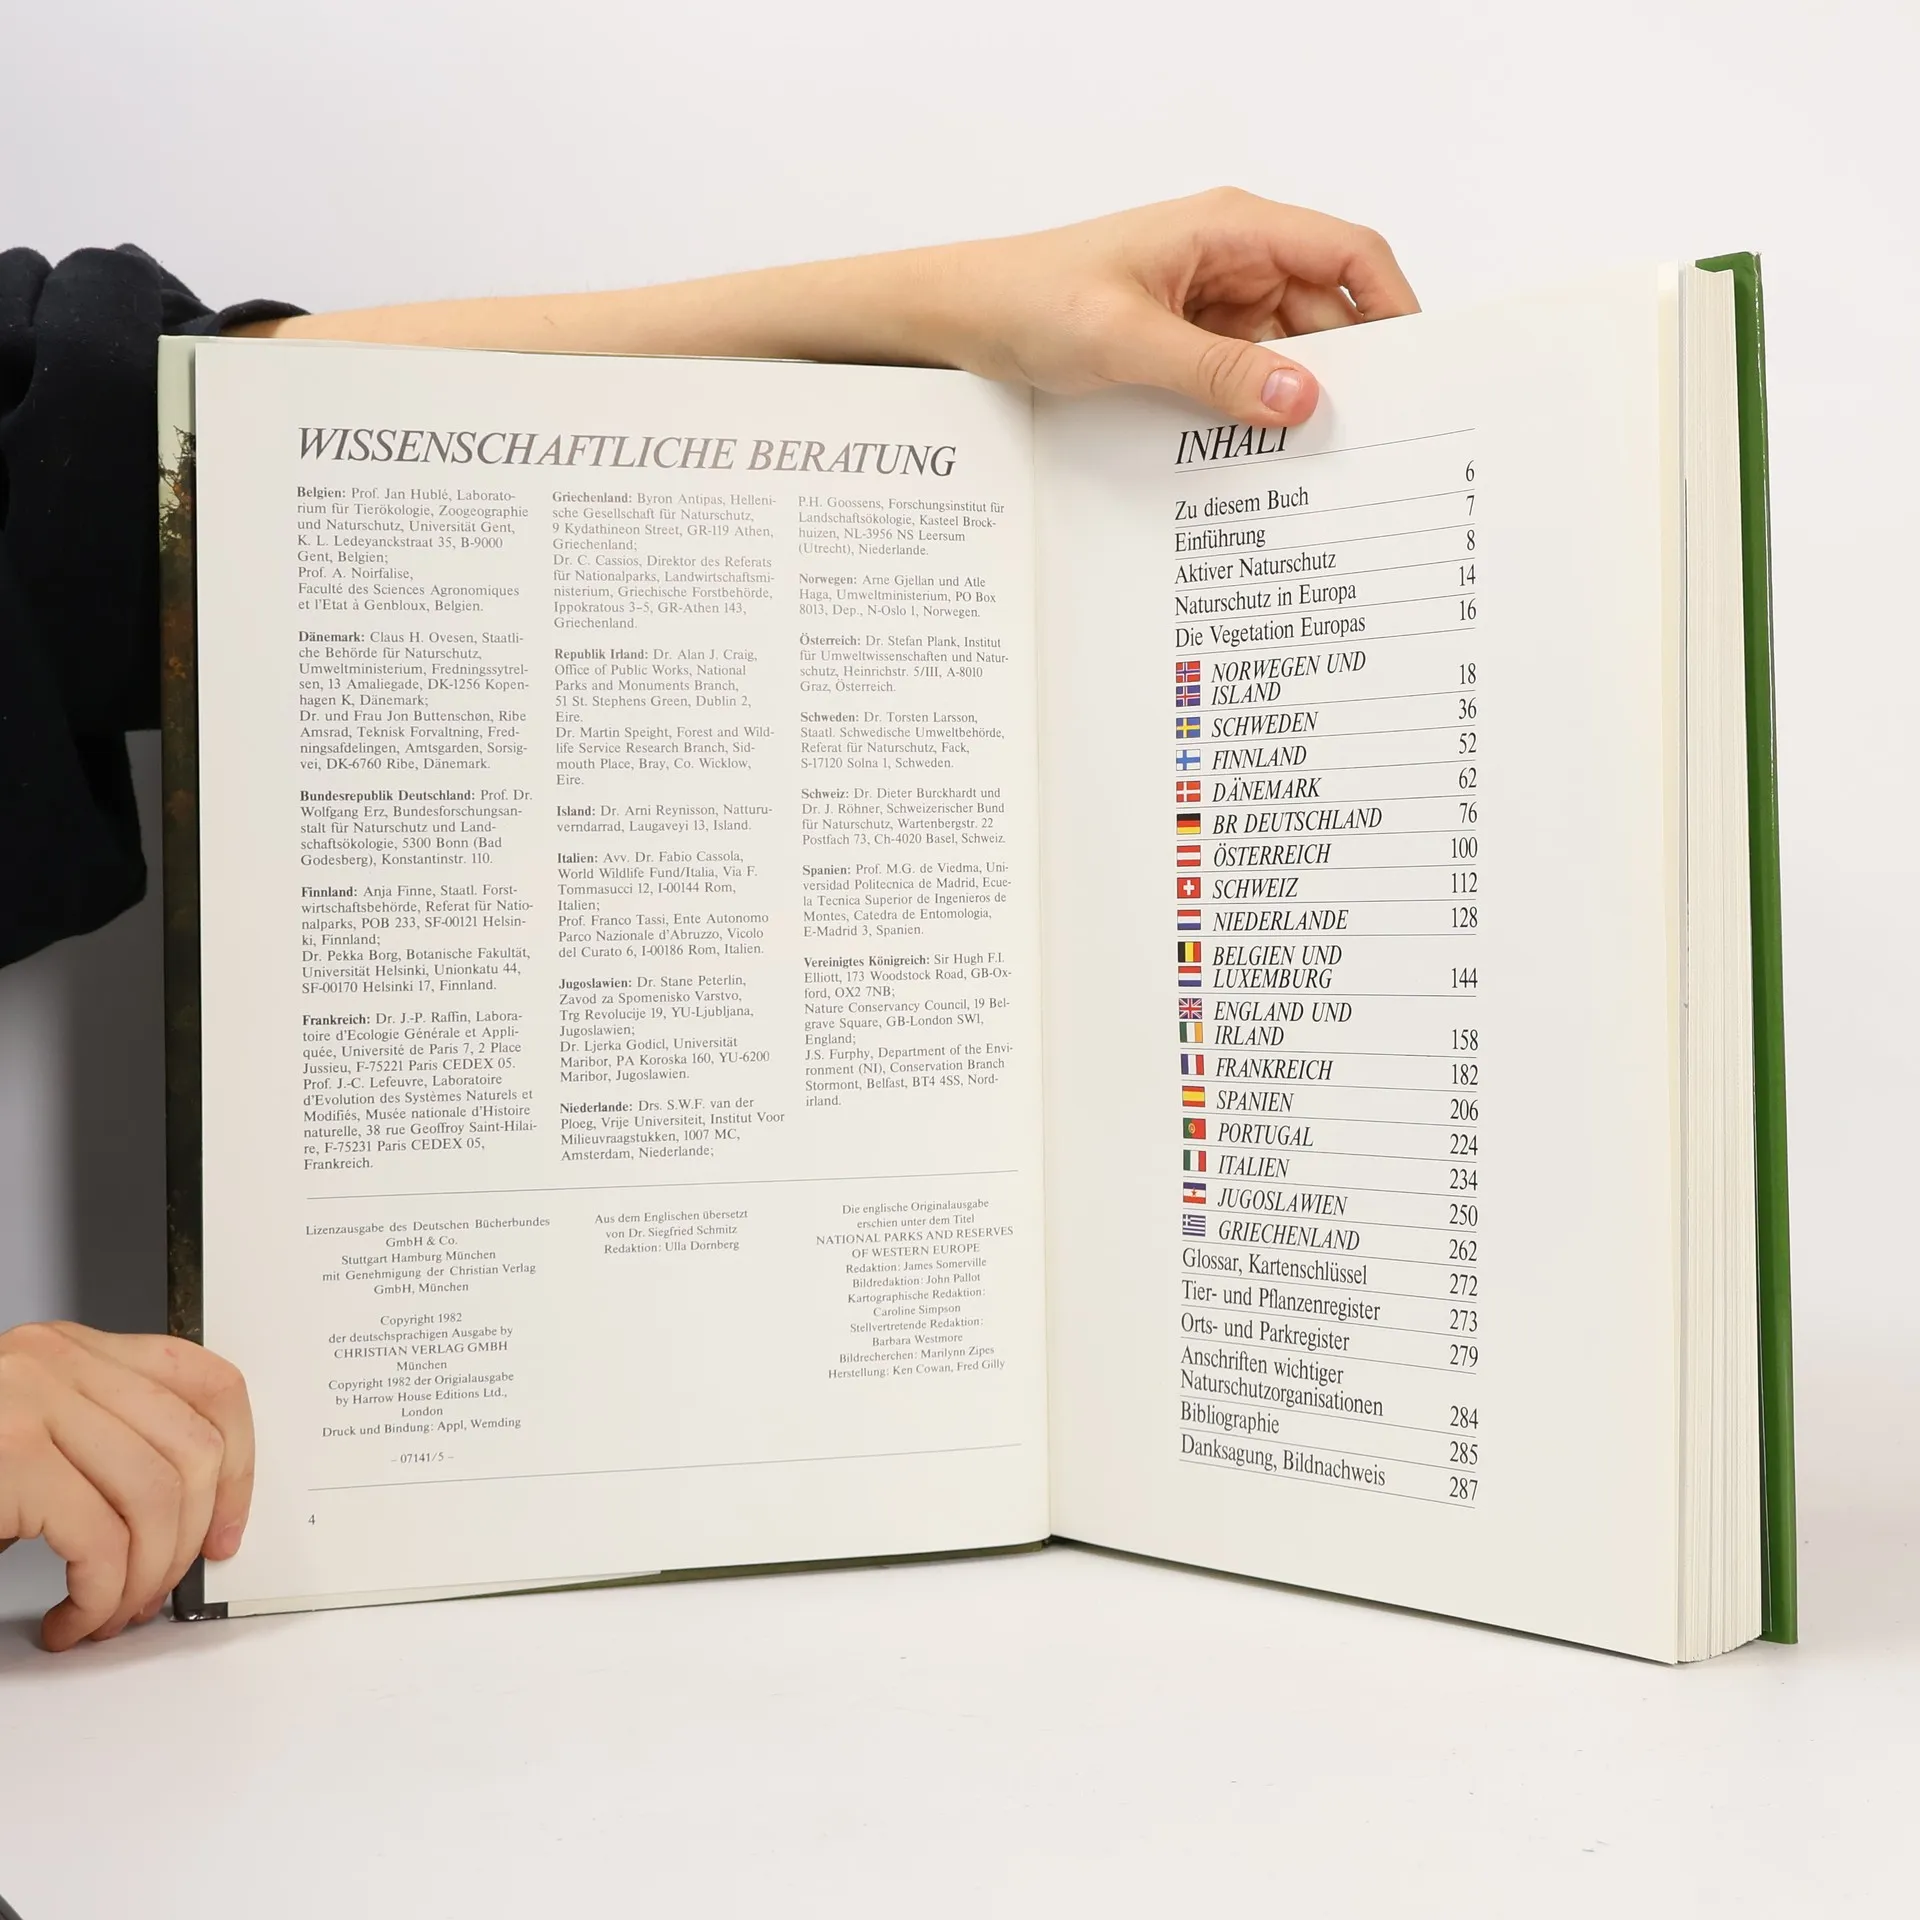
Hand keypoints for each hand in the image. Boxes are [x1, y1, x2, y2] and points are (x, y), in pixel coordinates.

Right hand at [0, 1323, 252, 1650]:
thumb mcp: (32, 1441)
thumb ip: (102, 1447)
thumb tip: (190, 1514)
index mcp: (74, 1350)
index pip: (208, 1383)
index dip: (241, 1463)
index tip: (229, 1528)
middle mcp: (58, 1361)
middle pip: (193, 1449)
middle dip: (188, 1541)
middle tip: (154, 1591)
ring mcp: (31, 1403)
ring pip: (158, 1498)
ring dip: (142, 1579)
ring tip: (107, 1613)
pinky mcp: (9, 1456)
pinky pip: (101, 1539)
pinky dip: (98, 1597)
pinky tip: (70, 1620)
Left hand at [894, 189, 1420, 426]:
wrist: (960, 318)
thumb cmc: (1028, 300)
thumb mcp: (1126, 340)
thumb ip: (1216, 372)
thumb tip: (1300, 400)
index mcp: (1229, 229)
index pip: (1347, 255)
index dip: (1393, 307)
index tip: (1416, 371)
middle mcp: (1231, 258)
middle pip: (1325, 314)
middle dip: (1348, 372)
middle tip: (1370, 440)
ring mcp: (1210, 302)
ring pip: (1287, 352)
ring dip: (1296, 399)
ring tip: (1314, 458)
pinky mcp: (1187, 340)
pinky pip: (1244, 374)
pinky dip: (1256, 409)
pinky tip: (1260, 451)